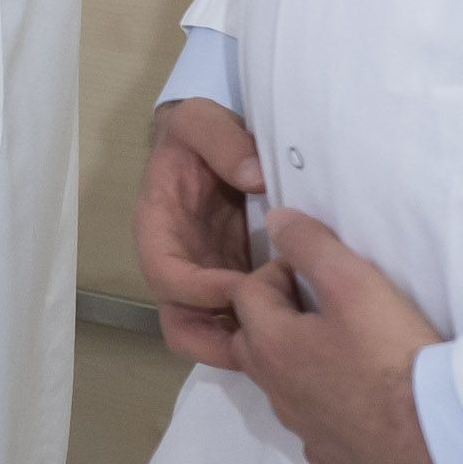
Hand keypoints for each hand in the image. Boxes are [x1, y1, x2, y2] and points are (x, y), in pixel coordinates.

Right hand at [136, 96, 268, 370]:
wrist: (209, 143)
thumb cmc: (196, 135)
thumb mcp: (199, 120)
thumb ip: (221, 141)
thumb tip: (256, 177)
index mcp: (159, 230)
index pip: (165, 276)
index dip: (198, 289)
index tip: (242, 283)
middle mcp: (179, 265)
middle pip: (181, 325)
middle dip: (220, 340)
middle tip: (268, 335)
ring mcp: (207, 280)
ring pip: (214, 336)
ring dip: (248, 344)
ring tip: (292, 335)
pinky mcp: (235, 286)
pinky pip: (245, 324)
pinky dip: (269, 333)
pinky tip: (303, 323)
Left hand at [230, 210, 454, 463]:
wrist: (438, 443)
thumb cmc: (393, 356)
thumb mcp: (355, 284)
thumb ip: (313, 247)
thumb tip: (277, 220)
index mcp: (271, 347)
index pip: (246, 294)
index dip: (276, 272)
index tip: (313, 270)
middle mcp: (276, 392)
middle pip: (253, 342)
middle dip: (275, 317)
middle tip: (321, 304)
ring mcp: (304, 430)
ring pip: (284, 387)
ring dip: (301, 362)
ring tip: (345, 348)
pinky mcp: (336, 459)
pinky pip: (318, 425)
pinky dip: (329, 406)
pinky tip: (363, 400)